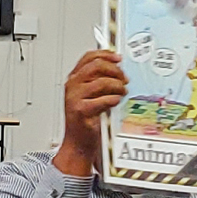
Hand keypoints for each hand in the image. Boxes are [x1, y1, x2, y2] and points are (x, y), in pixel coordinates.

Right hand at [56, 50, 125, 176]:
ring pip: (102, 81)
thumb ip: (98, 80)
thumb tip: (117, 68)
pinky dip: (113, 100)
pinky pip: (104, 99)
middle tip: (124, 79)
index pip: (89, 57)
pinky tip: (115, 103)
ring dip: (117, 86)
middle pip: (96, 65)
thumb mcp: (90, 95)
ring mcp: (75, 97)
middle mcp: (72, 85)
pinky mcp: (80, 110)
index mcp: (74, 79)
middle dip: (115, 70)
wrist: (77, 143)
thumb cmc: (86, 120)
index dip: (105, 54)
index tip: (118, 58)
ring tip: (121, 93)